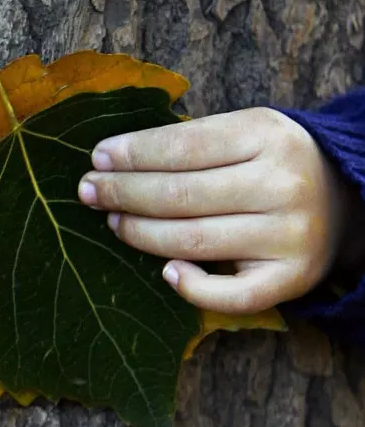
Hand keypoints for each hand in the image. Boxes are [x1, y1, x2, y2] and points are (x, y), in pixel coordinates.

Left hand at [77, 108, 349, 312]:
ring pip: (192, 241)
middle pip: (180, 195)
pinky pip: (232, 296)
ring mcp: (289, 236)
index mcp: (266, 135)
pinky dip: (192, 287)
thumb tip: (113, 158)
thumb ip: (191, 140)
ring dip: (139, 233)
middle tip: (87, 191)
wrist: (346, 197)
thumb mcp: (244, 131)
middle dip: (123, 193)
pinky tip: (166, 272)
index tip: (96, 157)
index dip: (133, 153)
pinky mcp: (293, 278)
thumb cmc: (272, 160)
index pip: (183, 145)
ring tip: (112, 221)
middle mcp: (282, 185)